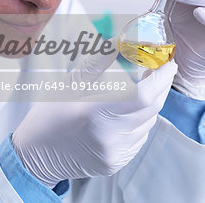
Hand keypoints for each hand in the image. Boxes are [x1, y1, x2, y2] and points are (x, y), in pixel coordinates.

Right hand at [12, 42, 177, 187]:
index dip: (162, 78)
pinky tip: (124, 115)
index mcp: (94, 112)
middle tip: (159, 71)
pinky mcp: (118, 163)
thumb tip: (121, 41)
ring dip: (149, 104)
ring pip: (149, 122)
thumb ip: (99, 62)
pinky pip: (141, 137)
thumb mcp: (70, 83)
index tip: (169, 64)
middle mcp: (109, 136)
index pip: (143, 95)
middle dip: (161, 86)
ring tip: (133, 94)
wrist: (36, 155)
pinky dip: (139, 122)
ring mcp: (115, 153)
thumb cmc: (50, 115)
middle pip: (152, 107)